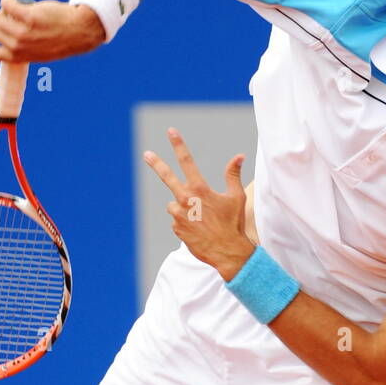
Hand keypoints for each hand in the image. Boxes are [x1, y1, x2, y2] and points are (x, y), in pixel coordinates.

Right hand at [0, 0, 104, 62]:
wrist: (78, 32)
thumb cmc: (58, 39)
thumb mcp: (38, 49)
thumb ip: (21, 44)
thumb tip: (3, 29)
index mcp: (17, 57)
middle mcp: (17, 47)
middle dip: (1, 20)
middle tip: (18, 18)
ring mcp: (22, 33)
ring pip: (0, 16)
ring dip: (5, 9)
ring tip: (20, 10)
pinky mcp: (28, 17)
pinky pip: (7, 3)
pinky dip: (7, 0)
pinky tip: (14, 0)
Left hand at [143, 128, 255, 280]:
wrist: (227, 252)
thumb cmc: (234, 224)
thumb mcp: (236, 197)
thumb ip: (233, 175)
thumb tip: (239, 156)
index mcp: (199, 189)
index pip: (187, 161)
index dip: (179, 145)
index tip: (171, 132)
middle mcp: (185, 200)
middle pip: (167, 177)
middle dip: (156, 164)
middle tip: (146, 154)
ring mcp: (178, 216)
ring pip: (174, 204)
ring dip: (182, 206)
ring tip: (200, 218)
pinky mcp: (176, 229)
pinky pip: (177, 220)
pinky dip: (185, 222)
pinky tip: (198, 229)